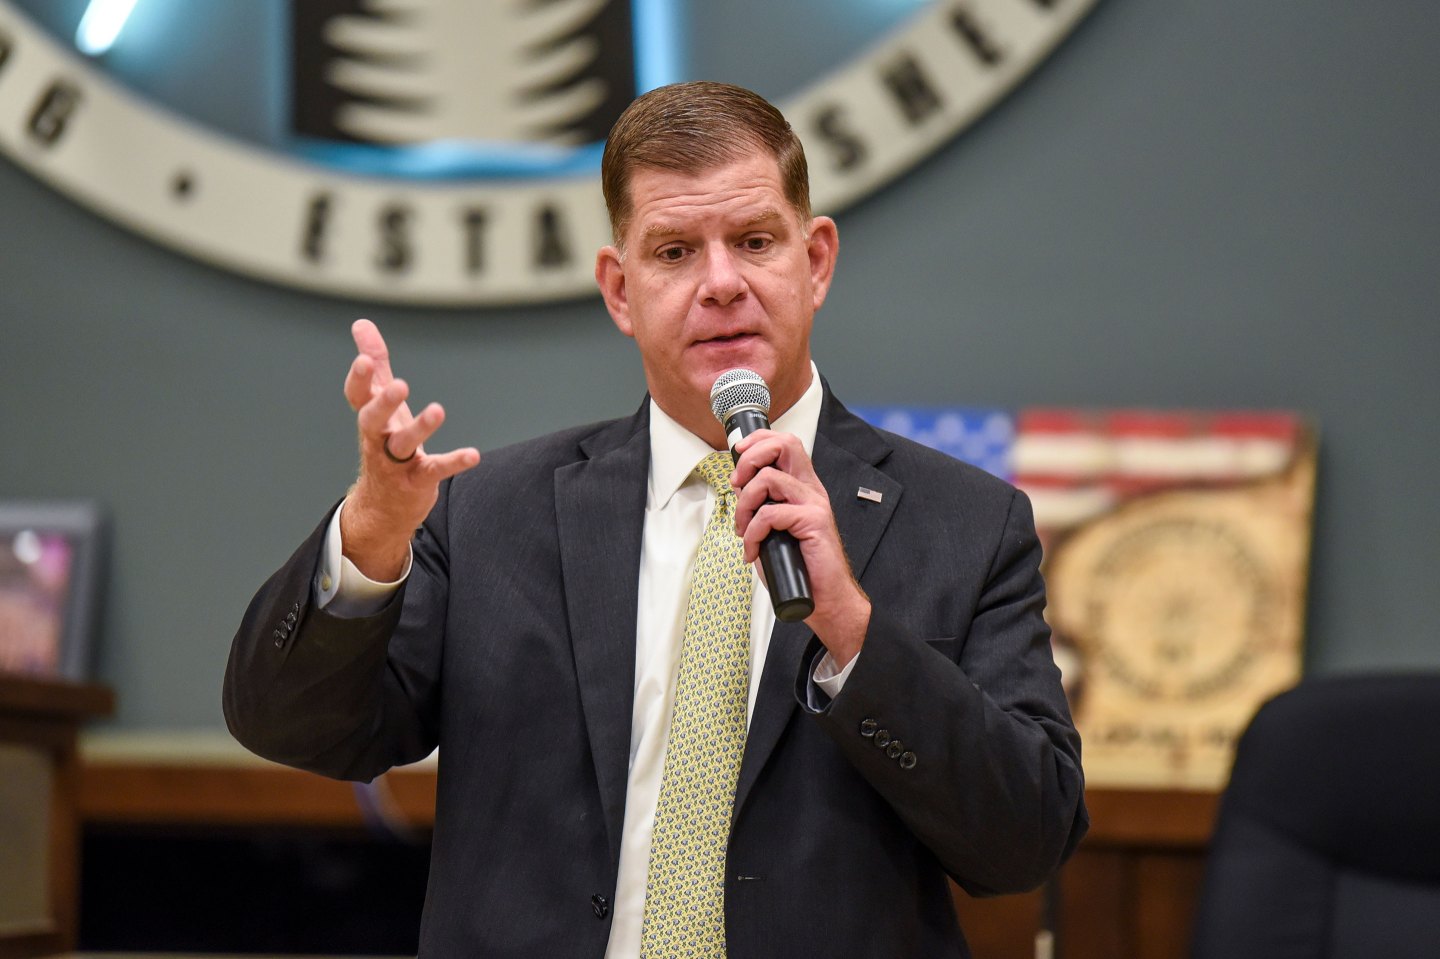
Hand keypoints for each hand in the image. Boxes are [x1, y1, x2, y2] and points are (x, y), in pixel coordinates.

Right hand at [340, 319, 479, 579]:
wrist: (384, 505)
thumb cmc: (385, 442)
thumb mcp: (379, 404)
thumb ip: (376, 365)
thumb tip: (361, 323)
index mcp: (370, 418)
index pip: (357, 397)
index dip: (359, 380)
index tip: (365, 359)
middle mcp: (378, 439)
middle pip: (372, 421)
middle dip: (383, 403)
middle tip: (400, 385)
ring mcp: (395, 463)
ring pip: (403, 445)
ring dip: (420, 428)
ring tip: (438, 410)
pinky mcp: (417, 481)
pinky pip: (434, 470)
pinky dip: (453, 462)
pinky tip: (473, 454)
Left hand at [730, 430, 869, 664]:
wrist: (826, 599)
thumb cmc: (800, 569)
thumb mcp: (772, 532)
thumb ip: (759, 509)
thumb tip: (739, 493)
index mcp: (803, 488)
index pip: (785, 444)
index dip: (758, 441)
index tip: (738, 455)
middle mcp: (811, 490)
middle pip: (783, 445)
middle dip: (750, 458)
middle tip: (737, 483)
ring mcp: (814, 503)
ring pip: (768, 479)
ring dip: (744, 505)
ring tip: (742, 530)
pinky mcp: (813, 521)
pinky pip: (769, 515)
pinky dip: (751, 534)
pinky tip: (752, 551)